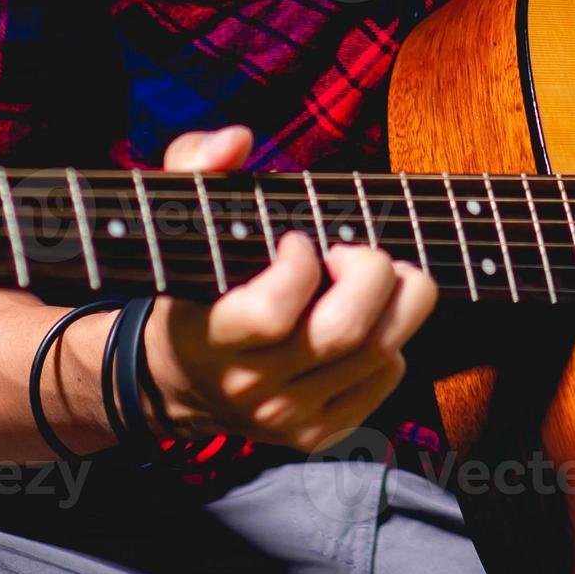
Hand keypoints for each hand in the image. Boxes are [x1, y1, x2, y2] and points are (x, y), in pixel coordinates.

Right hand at [139, 127, 434, 451]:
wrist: (180, 382)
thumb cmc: (194, 286)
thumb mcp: (178, 218)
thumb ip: (195, 164)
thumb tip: (237, 141)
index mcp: (209, 338)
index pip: (270, 314)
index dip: (299, 266)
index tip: (298, 241)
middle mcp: (250, 387)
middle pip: (344, 333)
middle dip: (371, 273)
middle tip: (356, 251)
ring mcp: (289, 417)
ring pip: (379, 352)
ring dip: (396, 298)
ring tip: (372, 273)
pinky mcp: (322, 432)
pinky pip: (387, 377)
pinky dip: (393, 339)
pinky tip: (367, 319)